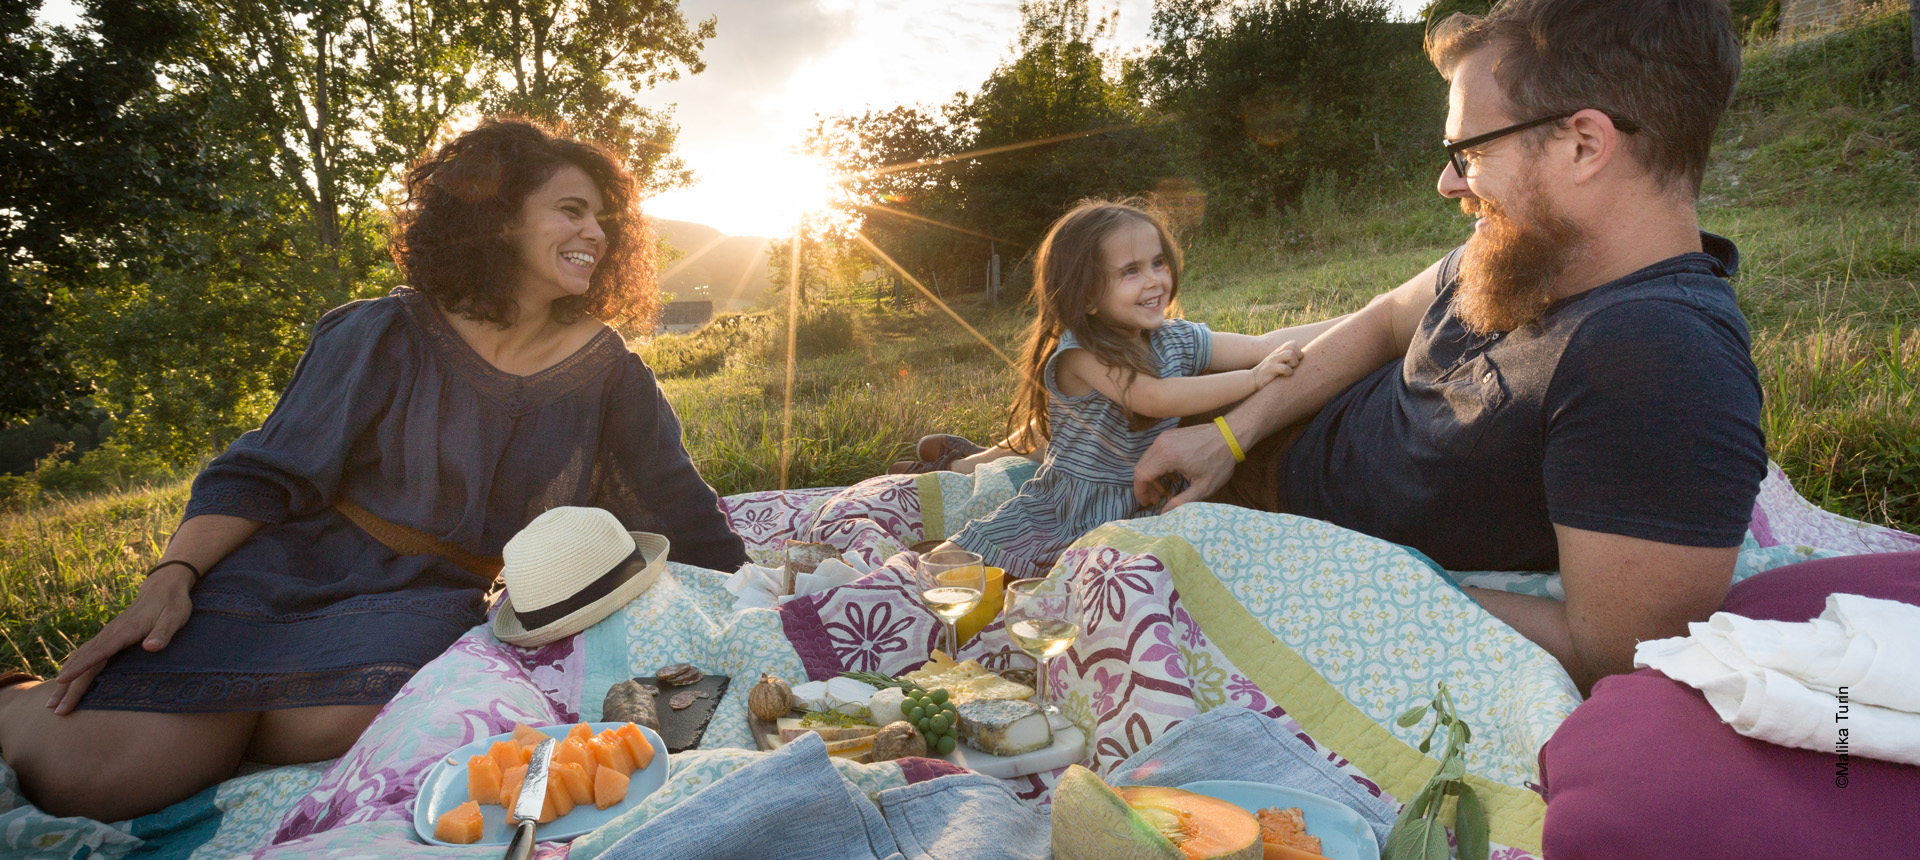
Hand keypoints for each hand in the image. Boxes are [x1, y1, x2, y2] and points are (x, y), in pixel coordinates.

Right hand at [47, 564, 195, 714]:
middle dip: (67, 685)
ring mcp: (107, 635)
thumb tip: (151, 647)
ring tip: (52, 702)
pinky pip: (85, 655)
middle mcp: (109, 634)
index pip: (98, 653)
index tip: (62, 682)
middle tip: (53, 708)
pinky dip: (72, 669)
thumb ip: (163, 633)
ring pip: (79, 659)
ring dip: (65, 680)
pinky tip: (65, 682)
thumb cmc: (172, 604)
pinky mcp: (108, 638)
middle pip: (83, 661)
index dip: (80, 668)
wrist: (163, 588)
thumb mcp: (175, 617)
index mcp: (123, 631)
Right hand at [1133, 422, 1238, 511]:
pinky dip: (1158, 466)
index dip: (1140, 492)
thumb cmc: (1219, 461)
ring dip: (1152, 476)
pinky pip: (1156, 452)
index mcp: (1167, 456)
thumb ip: (1181, 501)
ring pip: (1148, 460)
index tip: (1147, 503)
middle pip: (1141, 467)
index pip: (1142, 475)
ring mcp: (1165, 437)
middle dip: (1145, 486)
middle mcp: (1161, 444)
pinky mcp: (1170, 435)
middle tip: (1155, 500)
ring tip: (1164, 491)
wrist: (1231, 435)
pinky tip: (1173, 477)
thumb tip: (1164, 513)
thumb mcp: (1203, 487)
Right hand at [1251, 340, 1302, 387]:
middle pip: (1293, 346)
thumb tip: (1302, 360)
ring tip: (1290, 369)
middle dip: (1298, 356)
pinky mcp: (1271, 369)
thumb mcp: (1277, 361)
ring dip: (1294, 363)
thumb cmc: (1269, 372)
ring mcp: (1273, 361)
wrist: (1253, 379)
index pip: (1293, 343)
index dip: (1298, 352)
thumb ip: (1286, 358)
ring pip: (1290, 354)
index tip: (1296, 362)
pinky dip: (1288, 372)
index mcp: (1278, 351)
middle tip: (1294, 365)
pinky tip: (1286, 375)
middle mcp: (1276, 354)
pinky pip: (1284, 368)